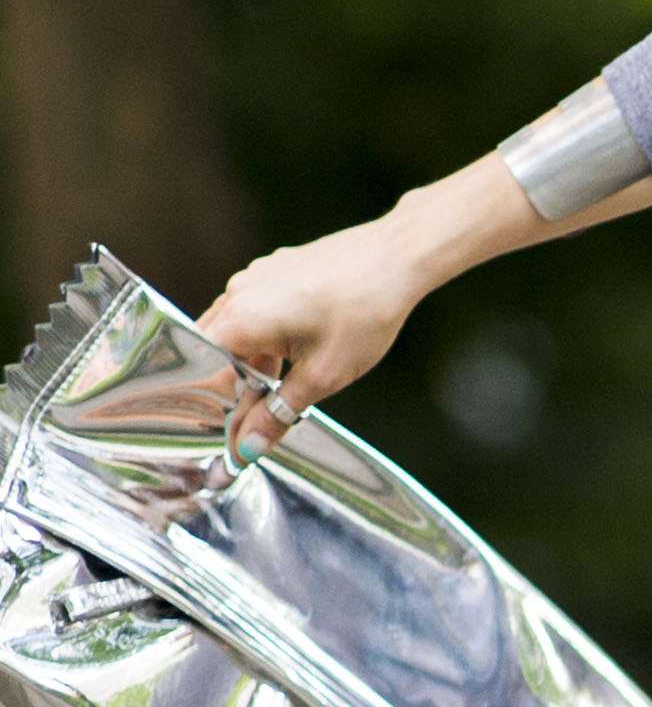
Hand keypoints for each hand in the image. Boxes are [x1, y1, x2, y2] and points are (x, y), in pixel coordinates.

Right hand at [199, 213, 430, 457]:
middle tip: (254, 415)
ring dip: (250, 363)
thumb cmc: (366, 311)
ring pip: (236, 331)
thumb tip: (248, 447)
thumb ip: (278, 413)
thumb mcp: (322, 376)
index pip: (198, 367)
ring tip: (281, 387)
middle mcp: (239, 292)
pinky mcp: (274, 272)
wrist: (398, 258)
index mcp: (241, 317)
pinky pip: (254, 311)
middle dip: (230, 386)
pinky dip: (265, 339)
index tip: (226, 427)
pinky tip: (293, 356)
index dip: (208, 402)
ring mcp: (256, 278)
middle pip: (213, 351)